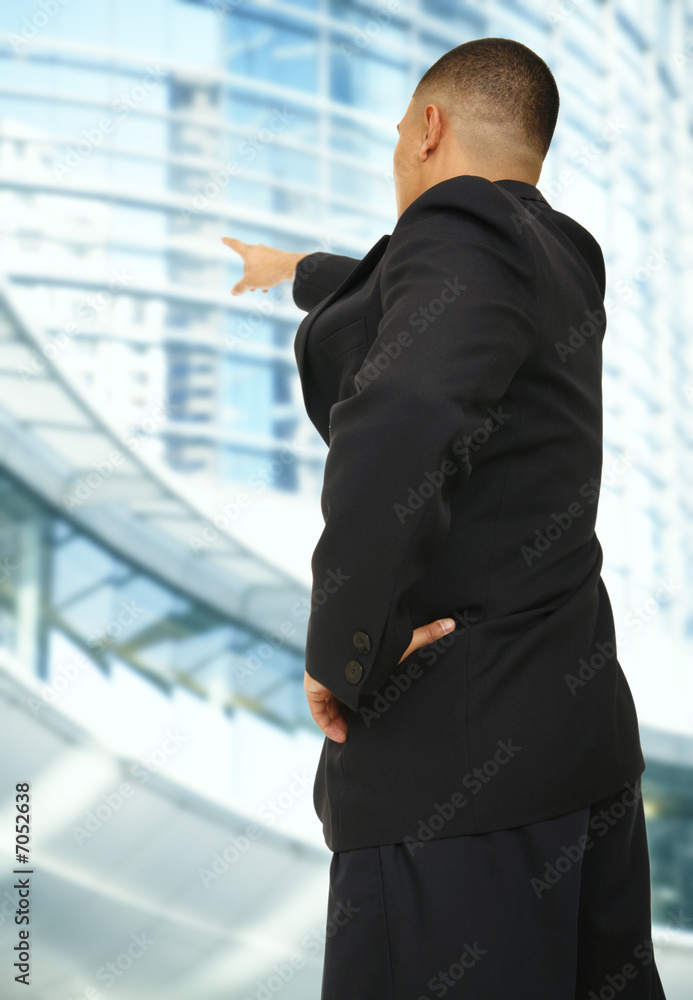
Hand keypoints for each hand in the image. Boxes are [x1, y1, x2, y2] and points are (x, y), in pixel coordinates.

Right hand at [221, 236, 307, 295]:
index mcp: (248, 252)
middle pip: (248, 262)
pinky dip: (267, 275)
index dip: (228, 242)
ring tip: (262, 289)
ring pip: (259, 266)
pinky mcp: (279, 257)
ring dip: (258, 277)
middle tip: (252, 288)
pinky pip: (269, 266)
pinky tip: (271, 284)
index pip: (235, 245)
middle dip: (248, 275)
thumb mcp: (251, 282)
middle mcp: (258, 249)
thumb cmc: (268, 272)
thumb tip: (233, 292)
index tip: (223, 238)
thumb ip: (240, 287)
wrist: (291, 267)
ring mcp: (269, 252)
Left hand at [305, 616, 456, 741]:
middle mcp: (340, 672)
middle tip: (362, 731)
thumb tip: (453, 623)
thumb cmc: (378, 643)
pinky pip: (318, 710)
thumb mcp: (404, 643)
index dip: (362, 700)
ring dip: (339, 721)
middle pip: (341, 696)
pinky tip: (340, 735)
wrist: (350, 643)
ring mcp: (326, 679)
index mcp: (358, 666)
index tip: (373, 714)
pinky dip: (327, 723)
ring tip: (352, 735)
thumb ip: (426, 635)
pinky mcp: (314, 687)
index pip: (356, 685)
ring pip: (330, 704)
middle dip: (350, 713)